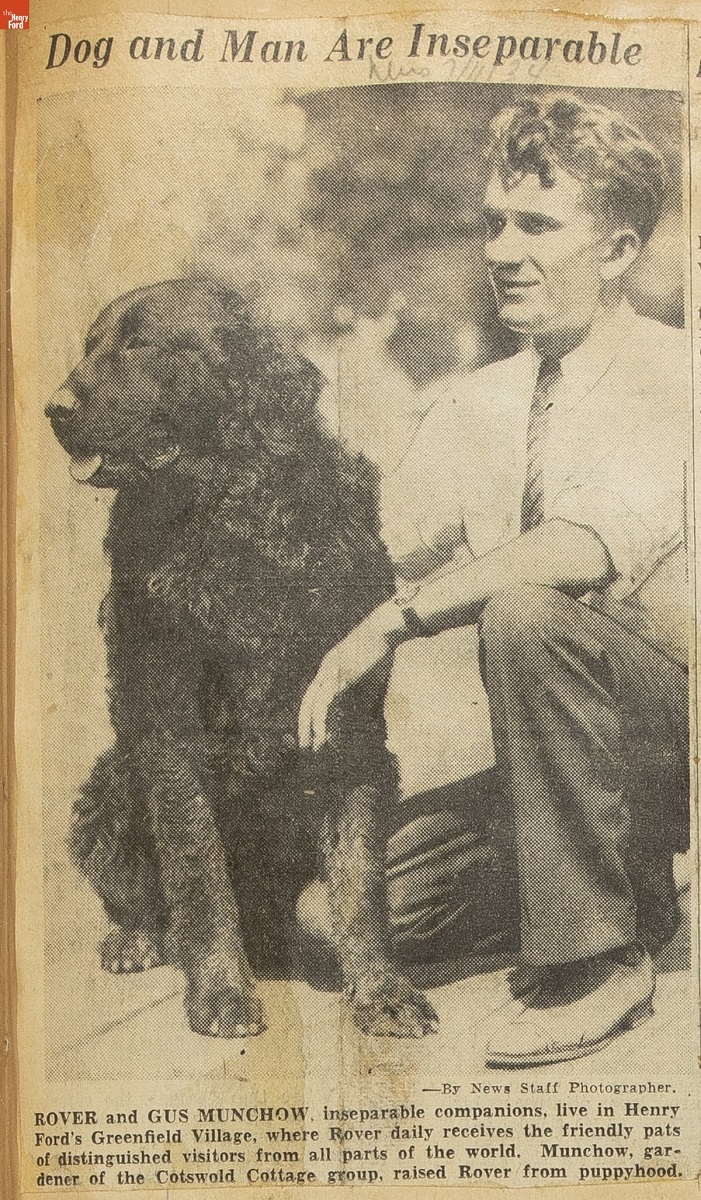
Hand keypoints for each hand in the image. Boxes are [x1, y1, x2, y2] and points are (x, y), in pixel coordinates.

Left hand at [298, 602, 403, 751]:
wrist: (384, 629)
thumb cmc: (381, 652)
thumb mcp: (370, 678)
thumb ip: (365, 698)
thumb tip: (368, 720)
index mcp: (329, 668)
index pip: (314, 696)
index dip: (311, 716)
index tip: (314, 735)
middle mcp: (325, 669)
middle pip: (307, 701)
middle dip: (305, 724)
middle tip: (305, 745)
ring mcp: (330, 670)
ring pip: (314, 703)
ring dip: (312, 725)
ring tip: (314, 743)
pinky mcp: (339, 674)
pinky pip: (325, 700)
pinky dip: (322, 717)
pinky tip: (322, 731)